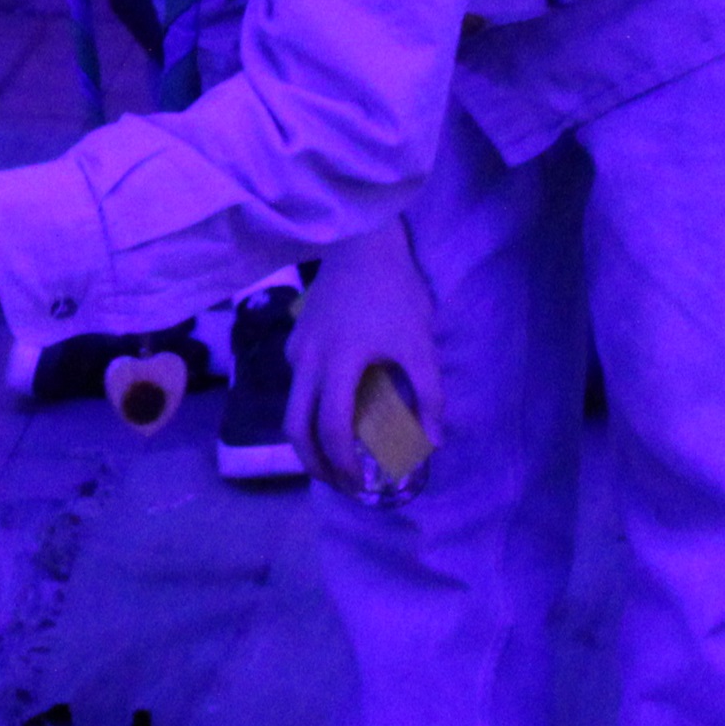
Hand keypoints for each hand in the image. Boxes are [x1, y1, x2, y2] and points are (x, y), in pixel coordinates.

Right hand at [285, 228, 443, 495]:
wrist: (362, 241)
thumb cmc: (395, 291)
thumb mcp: (420, 343)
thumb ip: (428, 395)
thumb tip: (433, 443)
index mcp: (338, 364)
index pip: (331, 426)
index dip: (342, 461)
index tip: (358, 484)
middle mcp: (307, 361)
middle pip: (295, 427)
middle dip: (314, 462)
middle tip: (337, 482)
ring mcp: (296, 350)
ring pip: (291, 408)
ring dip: (309, 439)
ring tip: (335, 455)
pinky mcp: (295, 339)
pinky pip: (296, 384)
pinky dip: (310, 408)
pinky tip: (334, 409)